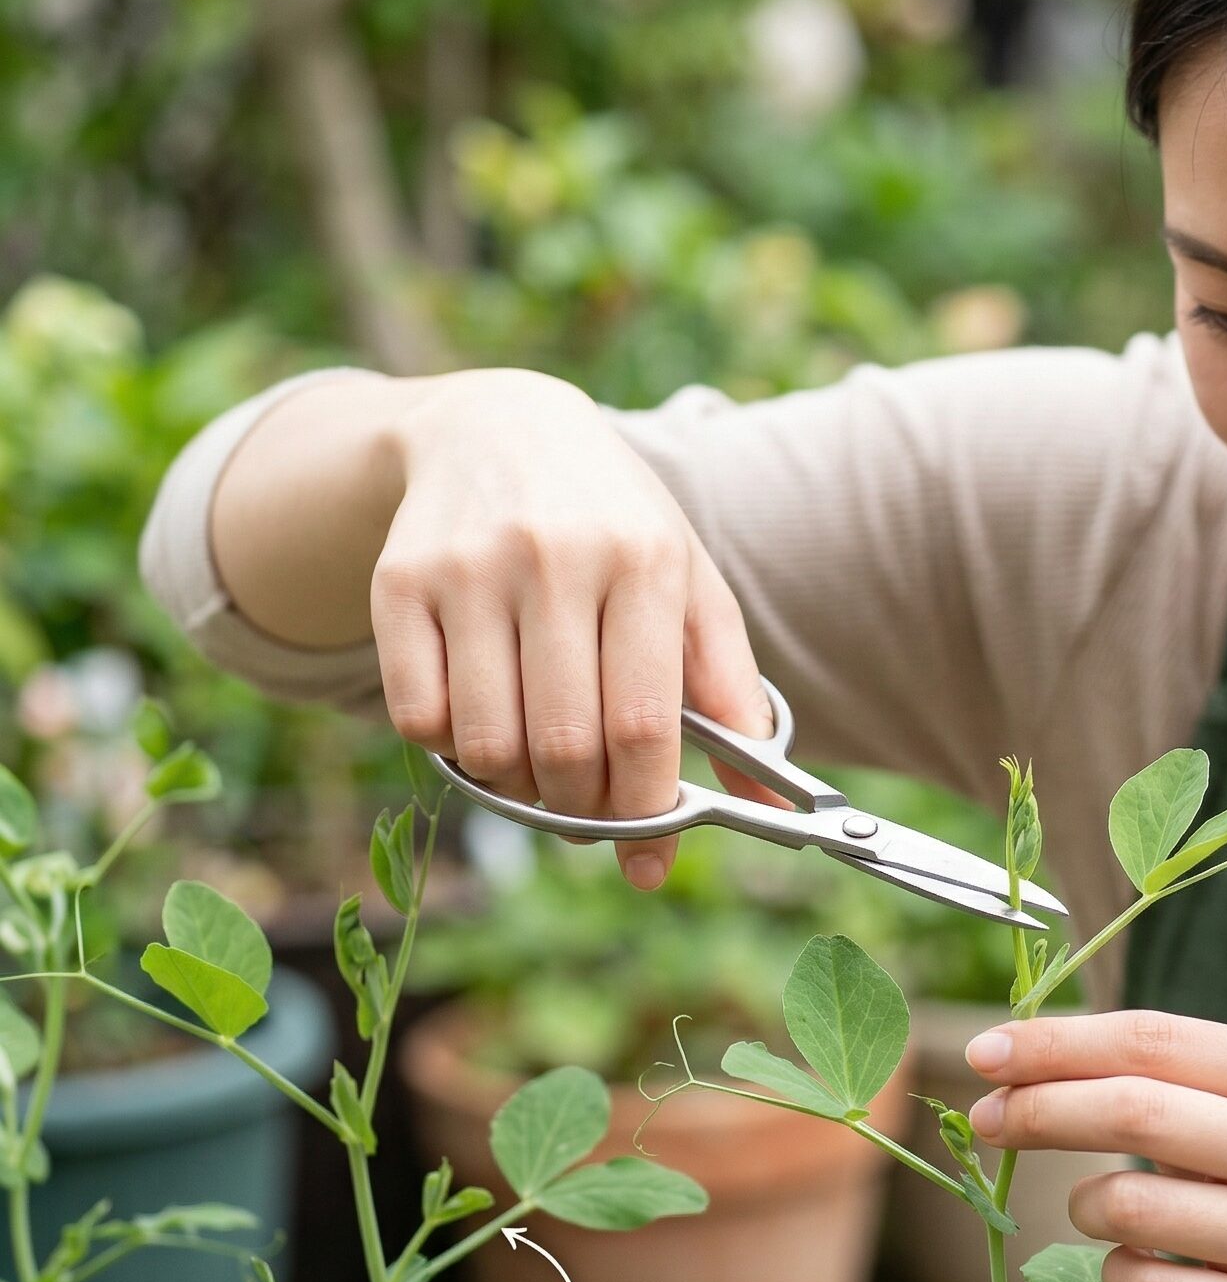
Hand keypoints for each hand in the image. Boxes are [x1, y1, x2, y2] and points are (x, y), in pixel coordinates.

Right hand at [370, 368, 779, 889]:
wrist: (499, 427)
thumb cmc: (614, 526)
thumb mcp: (689, 588)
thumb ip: (733, 696)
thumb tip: (774, 807)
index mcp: (643, 559)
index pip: (642, 725)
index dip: (646, 812)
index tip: (649, 854)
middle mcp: (554, 556)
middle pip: (564, 747)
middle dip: (584, 811)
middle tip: (592, 813)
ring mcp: (468, 567)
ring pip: (486, 746)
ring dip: (518, 789)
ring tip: (541, 769)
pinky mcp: (398, 582)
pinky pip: (418, 719)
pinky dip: (453, 750)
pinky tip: (484, 720)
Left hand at [963, 1009, 1226, 1281]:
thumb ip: (1172, 1079)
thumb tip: (1021, 1057)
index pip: (1152, 1041)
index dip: (1055, 1044)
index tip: (984, 1052)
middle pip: (1132, 1110)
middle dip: (1038, 1110)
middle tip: (987, 1119)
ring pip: (1127, 1207)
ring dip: (1085, 1206)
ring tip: (1105, 1210)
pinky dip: (1118, 1273)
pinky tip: (1146, 1267)